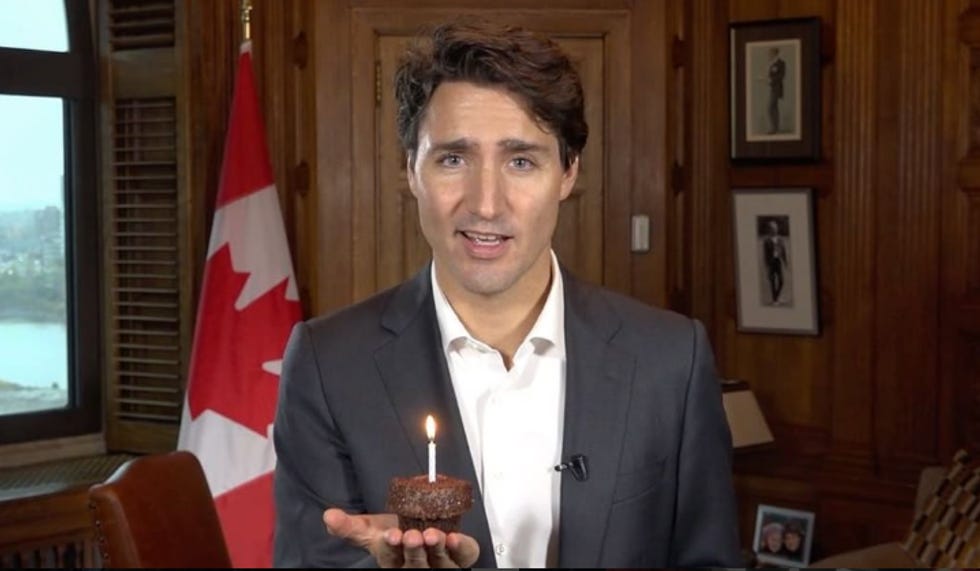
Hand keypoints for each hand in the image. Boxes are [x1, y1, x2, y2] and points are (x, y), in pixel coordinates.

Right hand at [323, 508, 479, 567]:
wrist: (424, 528)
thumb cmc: (396, 533)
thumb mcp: (371, 529)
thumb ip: (350, 526)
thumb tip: (328, 516)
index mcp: (392, 559)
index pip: (389, 557)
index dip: (390, 547)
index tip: (389, 535)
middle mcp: (415, 565)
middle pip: (414, 564)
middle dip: (412, 551)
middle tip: (411, 535)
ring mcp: (440, 563)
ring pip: (438, 561)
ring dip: (435, 548)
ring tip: (432, 534)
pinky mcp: (460, 555)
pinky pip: (463, 555)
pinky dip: (459, 547)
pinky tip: (454, 537)